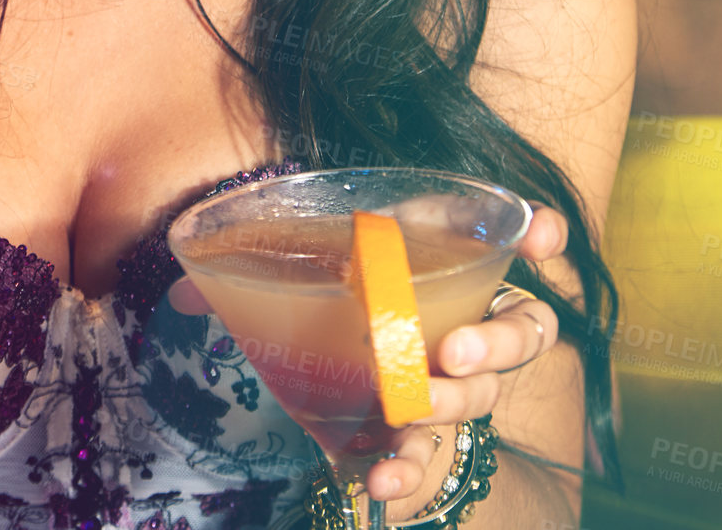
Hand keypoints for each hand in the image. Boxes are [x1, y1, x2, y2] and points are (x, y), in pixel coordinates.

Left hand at [169, 208, 567, 515]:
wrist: (336, 375)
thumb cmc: (330, 299)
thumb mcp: (299, 268)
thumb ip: (252, 267)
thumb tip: (179, 287)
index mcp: (447, 260)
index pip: (515, 239)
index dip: (540, 235)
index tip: (541, 236)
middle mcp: (473, 319)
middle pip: (522, 329)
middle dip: (500, 337)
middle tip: (455, 348)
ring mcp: (456, 386)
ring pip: (485, 396)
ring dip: (454, 405)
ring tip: (409, 409)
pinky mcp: (425, 442)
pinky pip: (435, 462)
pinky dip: (408, 474)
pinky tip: (377, 486)